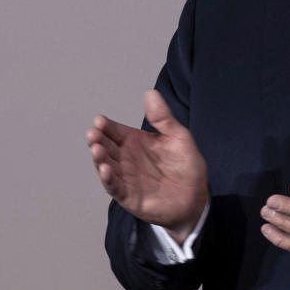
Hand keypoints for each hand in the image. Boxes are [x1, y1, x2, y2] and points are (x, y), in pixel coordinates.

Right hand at [87, 90, 208, 243]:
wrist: (196, 196)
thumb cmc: (185, 166)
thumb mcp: (178, 136)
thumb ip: (163, 117)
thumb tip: (150, 93)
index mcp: (135, 141)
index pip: (115, 131)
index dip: (106, 126)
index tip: (100, 120)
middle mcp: (126, 158)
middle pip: (106, 147)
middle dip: (97, 140)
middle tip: (94, 133)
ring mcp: (125, 177)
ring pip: (106, 166)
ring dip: (99, 158)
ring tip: (97, 149)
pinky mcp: (129, 195)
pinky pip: (115, 187)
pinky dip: (108, 179)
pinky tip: (105, 169)